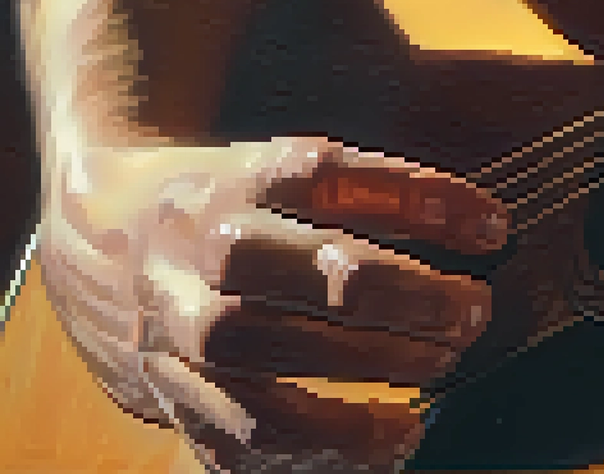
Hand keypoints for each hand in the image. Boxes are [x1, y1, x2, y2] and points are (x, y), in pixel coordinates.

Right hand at [37, 137, 509, 472]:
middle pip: (308, 274)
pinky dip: (314, 454)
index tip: (496, 227)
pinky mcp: (166, 392)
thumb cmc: (240, 201)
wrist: (102, 235)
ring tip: (431, 391)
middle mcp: (202, 247)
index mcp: (240, 177)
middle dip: (407, 299)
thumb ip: (382, 189)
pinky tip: (385, 448)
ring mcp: (176, 324)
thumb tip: (489, 226)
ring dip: (359, 380)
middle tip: (473, 313)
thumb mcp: (295, 165)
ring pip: (260, 360)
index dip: (423, 200)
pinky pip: (232, 437)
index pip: (332, 175)